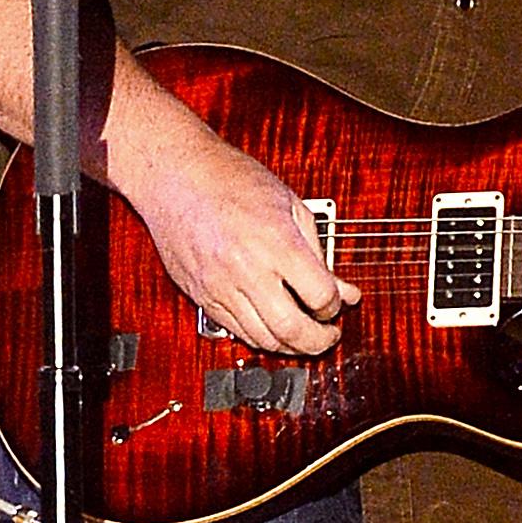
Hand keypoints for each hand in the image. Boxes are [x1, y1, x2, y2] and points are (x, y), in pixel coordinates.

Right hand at [130, 134, 360, 354]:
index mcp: (276, 242)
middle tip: (328, 335)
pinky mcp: (202, 296)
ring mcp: (220, 287)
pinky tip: (273, 328)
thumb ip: (319, 251)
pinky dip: (260, 337)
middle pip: (292, 329)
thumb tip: (343, 290)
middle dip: (318, 341)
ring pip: (262, 339)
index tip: (337, 302)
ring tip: (304, 336)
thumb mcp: (290, 205)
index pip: (319, 296)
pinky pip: (235, 332)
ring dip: (290, 345)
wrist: (178, 176)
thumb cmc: (233, 180)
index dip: (335, 306)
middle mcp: (247, 270)